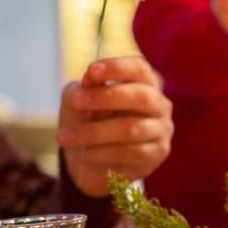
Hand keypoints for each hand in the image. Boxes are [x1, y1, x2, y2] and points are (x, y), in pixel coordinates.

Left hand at [57, 56, 173, 197]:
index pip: (139, 68)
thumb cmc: (88, 121)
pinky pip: (130, 153)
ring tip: (66, 137)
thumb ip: (84, 88)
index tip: (92, 70)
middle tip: (77, 101)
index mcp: (144, 83)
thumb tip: (90, 79)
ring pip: (131, 129)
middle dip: (106, 97)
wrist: (91, 161)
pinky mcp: (157, 153)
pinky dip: (103, 153)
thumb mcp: (78, 99)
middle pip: (141, 96)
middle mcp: (159, 104)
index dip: (117, 67)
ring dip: (94, 132)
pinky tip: (85, 154)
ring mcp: (161, 130)